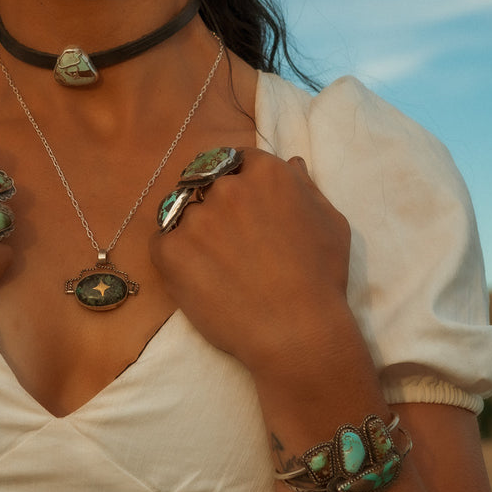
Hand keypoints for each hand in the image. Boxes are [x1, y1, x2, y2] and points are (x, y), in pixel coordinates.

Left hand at [150, 149, 352, 375]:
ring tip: (215, 265)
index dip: (238, 181)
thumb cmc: (321, 278)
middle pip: (208, 184)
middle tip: (229, 241)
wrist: (296, 331)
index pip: (237, 160)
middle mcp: (227, 187)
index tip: (241, 207)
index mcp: (266, 173)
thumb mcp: (331, 222)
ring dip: (195, 231)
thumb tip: (291, 163)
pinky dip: (173, 255)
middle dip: (216, 205)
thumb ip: (306, 186)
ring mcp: (196, 218)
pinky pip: (161, 242)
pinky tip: (196, 276)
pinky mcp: (170, 250)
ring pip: (183, 213)